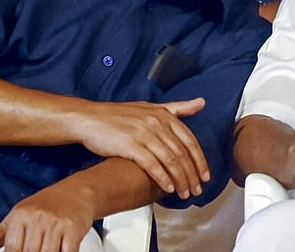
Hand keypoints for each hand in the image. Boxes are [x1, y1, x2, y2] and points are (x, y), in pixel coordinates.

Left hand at [0, 184, 92, 251]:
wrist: (76, 191)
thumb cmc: (45, 204)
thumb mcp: (17, 216)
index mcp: (20, 215)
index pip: (13, 249)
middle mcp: (38, 217)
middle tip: (35, 250)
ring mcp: (56, 223)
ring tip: (46, 249)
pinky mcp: (73, 229)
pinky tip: (60, 250)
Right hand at [78, 98, 208, 199]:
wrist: (89, 118)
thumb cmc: (118, 115)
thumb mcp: (150, 107)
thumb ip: (177, 108)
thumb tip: (201, 102)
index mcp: (164, 115)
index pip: (190, 140)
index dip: (200, 160)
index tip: (205, 174)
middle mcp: (157, 123)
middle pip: (182, 153)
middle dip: (192, 174)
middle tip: (197, 189)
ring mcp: (144, 134)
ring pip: (170, 160)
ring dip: (180, 180)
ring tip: (184, 192)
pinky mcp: (131, 145)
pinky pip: (152, 164)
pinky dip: (162, 178)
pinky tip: (167, 188)